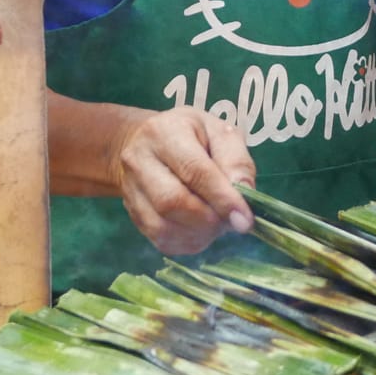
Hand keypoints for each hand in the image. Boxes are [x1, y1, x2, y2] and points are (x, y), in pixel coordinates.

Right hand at [110, 107, 257, 255]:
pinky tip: (202, 231)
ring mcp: (130, 189)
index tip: (245, 219)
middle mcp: (139, 161)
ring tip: (219, 224)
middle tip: (233, 221)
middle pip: (171, 202)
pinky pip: (160, 239)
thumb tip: (245, 196)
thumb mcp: (222, 133)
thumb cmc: (194, 135)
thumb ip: (236, 161)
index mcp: (165, 133)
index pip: (194, 171)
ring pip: (162, 226)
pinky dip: (188, 242)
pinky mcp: (132, 213)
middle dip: (209, 219)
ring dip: (199, 234)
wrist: (149, 141)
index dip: (222, 198)